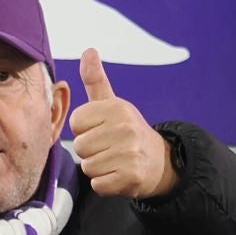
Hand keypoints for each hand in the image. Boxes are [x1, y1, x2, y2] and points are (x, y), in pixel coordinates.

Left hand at [68, 49, 177, 198]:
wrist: (159, 162)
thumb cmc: (127, 131)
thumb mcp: (112, 103)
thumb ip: (96, 79)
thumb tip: (88, 50)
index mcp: (117, 108)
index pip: (76, 122)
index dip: (85, 129)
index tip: (101, 129)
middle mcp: (125, 128)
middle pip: (80, 146)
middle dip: (90, 151)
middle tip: (109, 148)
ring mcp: (129, 154)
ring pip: (88, 167)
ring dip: (98, 168)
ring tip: (114, 161)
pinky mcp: (130, 177)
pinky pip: (97, 184)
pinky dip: (105, 184)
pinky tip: (118, 175)